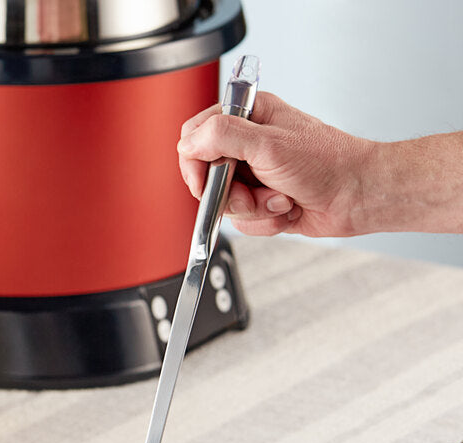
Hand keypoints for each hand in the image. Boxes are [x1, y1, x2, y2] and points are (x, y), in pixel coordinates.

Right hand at [177, 92, 373, 237]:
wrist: (357, 197)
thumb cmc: (328, 163)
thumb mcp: (269, 143)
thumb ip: (222, 136)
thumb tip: (189, 143)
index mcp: (247, 117)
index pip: (196, 136)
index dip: (194, 163)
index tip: (205, 183)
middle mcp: (248, 145)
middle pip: (208, 176)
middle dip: (230, 194)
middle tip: (250, 193)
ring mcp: (255, 175)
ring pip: (226, 203)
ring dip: (254, 209)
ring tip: (280, 198)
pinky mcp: (262, 201)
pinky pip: (244, 220)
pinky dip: (265, 221)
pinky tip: (286, 209)